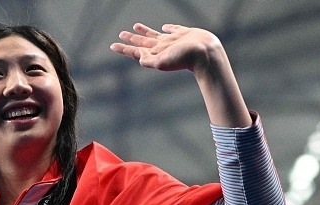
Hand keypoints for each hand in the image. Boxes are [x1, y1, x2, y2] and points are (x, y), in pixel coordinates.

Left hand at [110, 23, 225, 74]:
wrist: (206, 55)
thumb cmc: (185, 59)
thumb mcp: (162, 62)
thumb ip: (148, 59)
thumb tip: (138, 56)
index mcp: (155, 55)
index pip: (135, 52)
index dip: (124, 49)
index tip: (112, 46)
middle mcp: (162, 48)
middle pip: (143, 43)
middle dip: (131, 39)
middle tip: (121, 34)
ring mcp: (173, 41)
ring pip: (155, 35)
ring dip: (144, 31)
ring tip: (135, 27)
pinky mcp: (185, 34)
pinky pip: (173, 29)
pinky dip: (168, 28)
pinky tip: (164, 27)